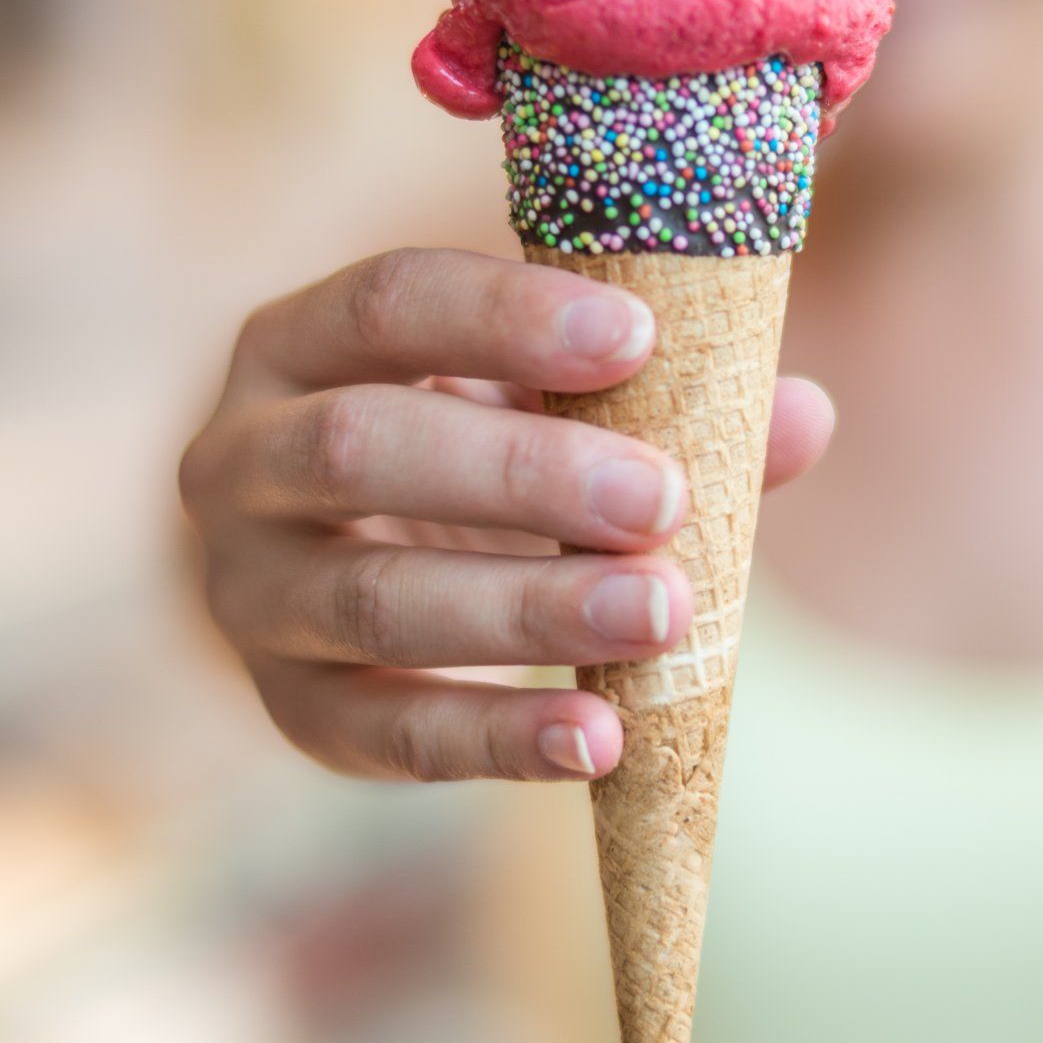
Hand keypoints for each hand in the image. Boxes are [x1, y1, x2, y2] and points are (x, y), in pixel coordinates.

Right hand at [179, 248, 832, 787]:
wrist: (343, 573)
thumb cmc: (471, 451)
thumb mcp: (540, 403)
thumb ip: (660, 402)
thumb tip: (803, 416)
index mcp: (297, 342)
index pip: (385, 302)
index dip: (505, 314)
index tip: (639, 334)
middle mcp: (239, 458)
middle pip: (360, 447)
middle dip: (520, 472)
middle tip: (660, 497)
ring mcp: (250, 594)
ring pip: (370, 599)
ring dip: (525, 607)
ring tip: (660, 611)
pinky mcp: (290, 712)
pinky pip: (386, 734)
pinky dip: (498, 740)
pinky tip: (599, 739)